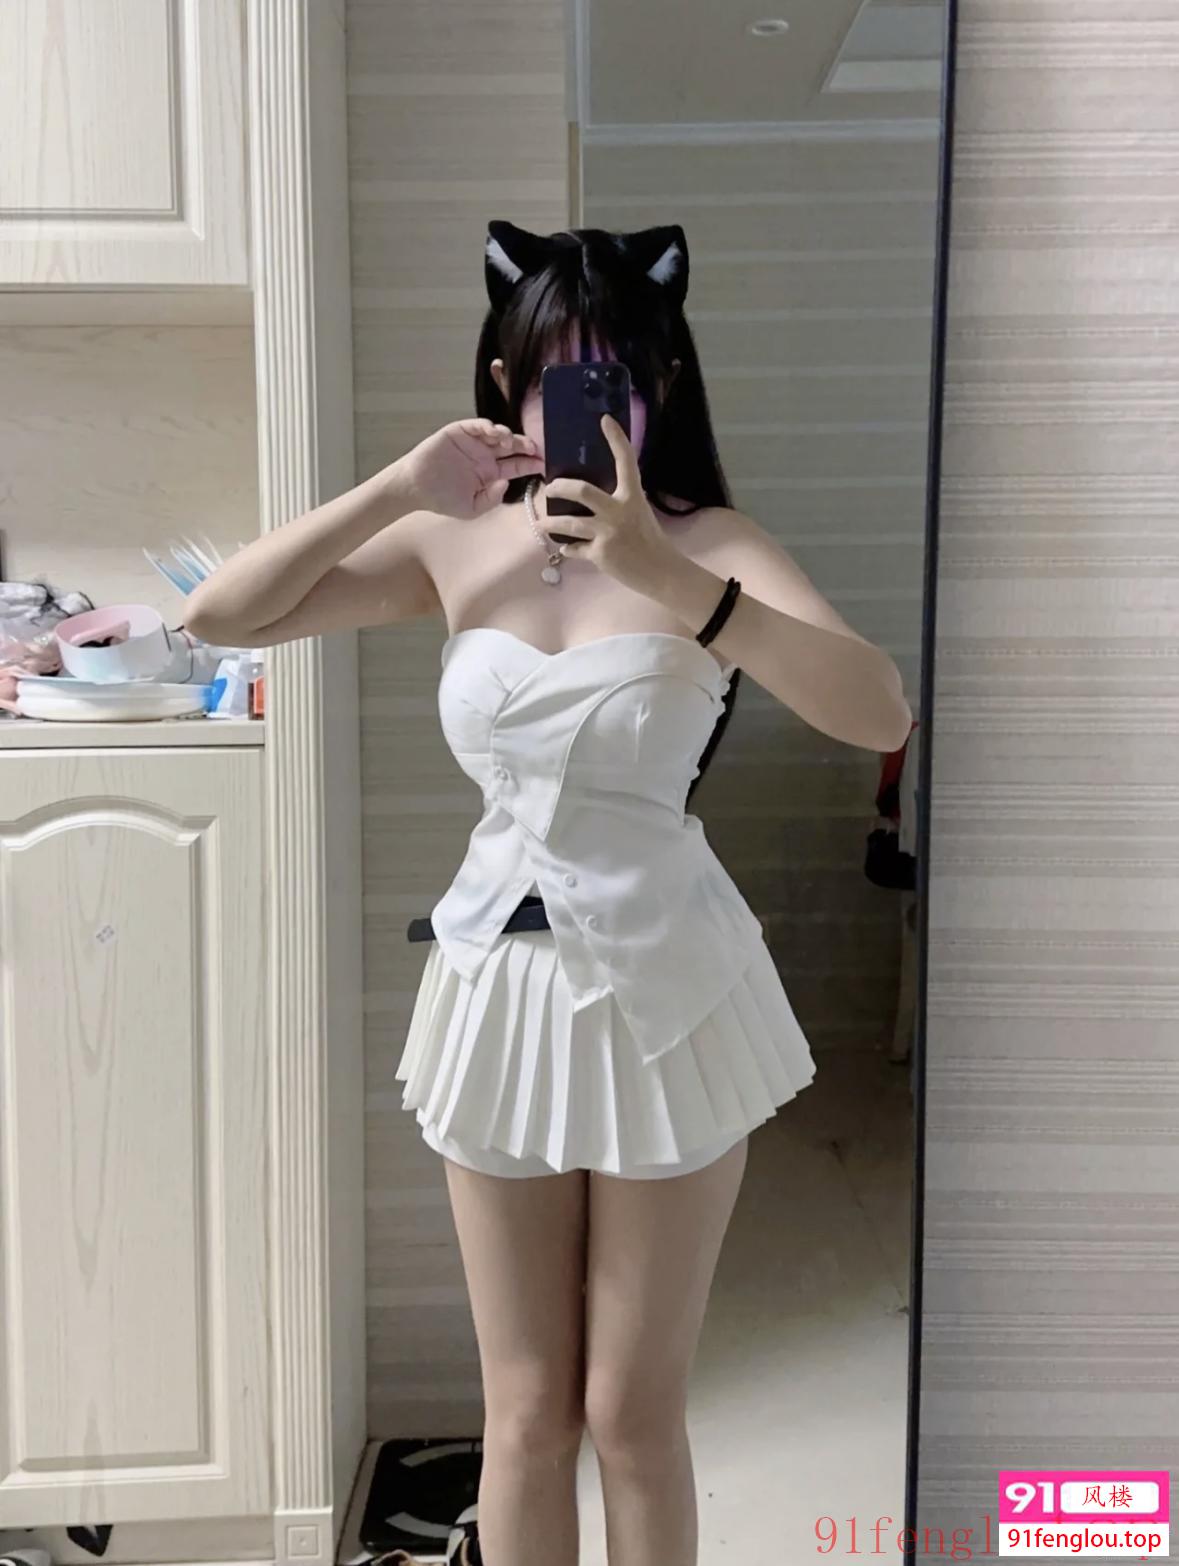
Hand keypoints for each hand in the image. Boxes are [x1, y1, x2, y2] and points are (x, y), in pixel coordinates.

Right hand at [399, 418, 543, 518]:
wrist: (416, 489)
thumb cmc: (442, 499)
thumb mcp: (472, 509)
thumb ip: (491, 499)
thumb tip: (506, 482)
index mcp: (491, 473)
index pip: (516, 466)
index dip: (530, 463)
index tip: (544, 463)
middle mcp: (485, 456)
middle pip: (511, 447)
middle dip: (525, 446)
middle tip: (535, 448)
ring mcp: (473, 443)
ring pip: (497, 434)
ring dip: (508, 435)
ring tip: (511, 442)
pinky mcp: (459, 432)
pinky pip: (476, 425)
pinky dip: (487, 426)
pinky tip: (494, 432)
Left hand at [540, 415, 677, 593]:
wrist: (660, 572)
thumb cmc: (650, 540)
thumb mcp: (639, 512)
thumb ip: (620, 501)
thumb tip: (593, 495)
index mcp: (632, 496)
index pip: (626, 462)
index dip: (616, 439)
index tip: (605, 420)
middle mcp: (619, 511)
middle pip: (582, 491)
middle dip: (559, 488)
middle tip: (549, 488)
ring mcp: (608, 533)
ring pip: (569, 523)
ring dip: (550, 523)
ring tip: (541, 523)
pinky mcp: (600, 554)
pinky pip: (574, 548)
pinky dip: (568, 548)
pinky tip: (565, 548)